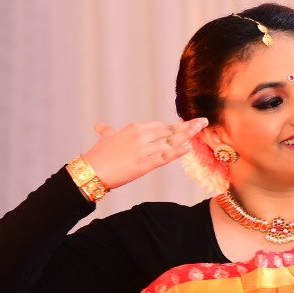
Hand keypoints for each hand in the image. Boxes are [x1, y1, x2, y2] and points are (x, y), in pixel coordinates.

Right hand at [82, 118, 207, 188]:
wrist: (91, 170)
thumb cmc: (97, 155)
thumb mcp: (104, 138)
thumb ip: (107, 131)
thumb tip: (101, 126)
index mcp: (134, 128)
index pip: (159, 126)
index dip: (173, 128)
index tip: (185, 126)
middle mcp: (141, 136)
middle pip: (169, 130)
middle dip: (187, 127)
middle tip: (202, 121)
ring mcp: (145, 149)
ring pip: (171, 141)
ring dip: (188, 135)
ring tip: (201, 129)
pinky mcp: (146, 164)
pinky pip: (166, 156)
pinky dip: (178, 151)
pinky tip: (189, 147)